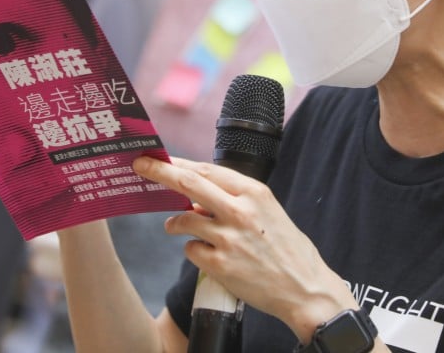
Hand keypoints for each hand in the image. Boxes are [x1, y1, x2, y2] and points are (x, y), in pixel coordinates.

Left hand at [133, 156, 357, 341]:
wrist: (304, 288)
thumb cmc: (285, 248)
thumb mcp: (267, 212)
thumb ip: (234, 199)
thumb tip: (195, 195)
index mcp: (254, 193)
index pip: (206, 170)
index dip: (177, 162)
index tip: (156, 156)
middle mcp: (240, 211)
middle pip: (188, 183)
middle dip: (159, 172)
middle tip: (139, 165)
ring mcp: (229, 239)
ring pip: (183, 219)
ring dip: (175, 223)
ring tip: (176, 226)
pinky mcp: (220, 265)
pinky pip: (191, 250)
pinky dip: (193, 250)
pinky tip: (208, 255)